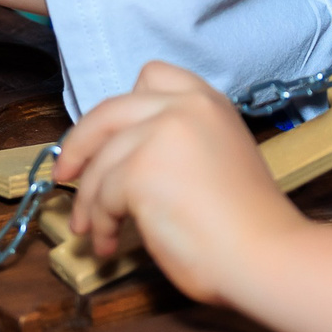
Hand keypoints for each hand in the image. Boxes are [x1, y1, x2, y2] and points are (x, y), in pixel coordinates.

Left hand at [53, 61, 304, 306]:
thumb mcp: (219, 156)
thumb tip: (126, 158)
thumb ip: (179, 142)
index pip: (151, 76)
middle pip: (108, 113)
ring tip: (94, 232)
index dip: (124, 106)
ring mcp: (160, 134)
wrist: (265, 254)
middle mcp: (183, 106)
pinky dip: (100, 224)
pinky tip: (110, 245)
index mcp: (208, 101)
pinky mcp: (140, 169)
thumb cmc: (247, 224)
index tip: (108, 134)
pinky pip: (102, 197)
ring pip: (101, 163)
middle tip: (66, 175)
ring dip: (90, 202)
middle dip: (79, 146)